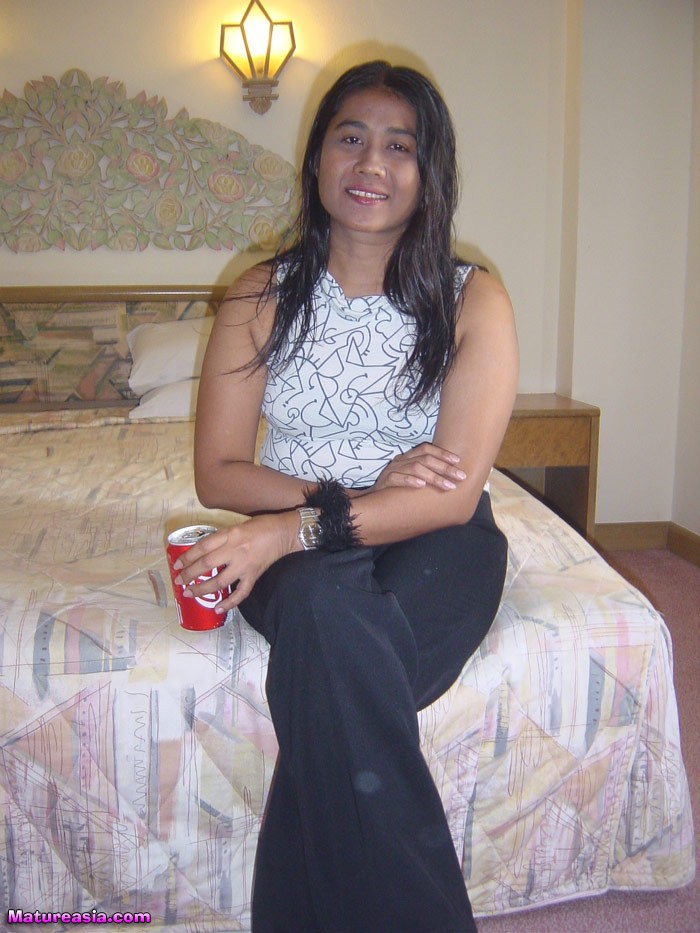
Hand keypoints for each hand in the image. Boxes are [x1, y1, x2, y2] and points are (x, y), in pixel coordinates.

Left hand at [172, 512, 295, 612]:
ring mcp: (245, 565)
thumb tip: (203, 551)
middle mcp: (236, 550)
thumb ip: (222, 538)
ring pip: (219, 581)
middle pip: (206, 565)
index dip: (187, 557)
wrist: (285, 532)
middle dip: (189, 574)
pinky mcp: (254, 575)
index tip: (177, 565)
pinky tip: (217, 609)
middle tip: (179, 581)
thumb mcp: (238, 525)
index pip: (202, 547)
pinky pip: (241, 593)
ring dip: (202, 589)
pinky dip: (229, 603)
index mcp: (230, 534)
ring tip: (190, 593)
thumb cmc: (261, 525)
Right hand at [373, 443, 466, 491]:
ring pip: (415, 467)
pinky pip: (397, 478)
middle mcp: (400, 460)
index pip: (426, 449)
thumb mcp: (412, 478)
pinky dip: (410, 480)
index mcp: (408, 457)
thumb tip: (451, 479)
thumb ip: (427, 475)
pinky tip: (422, 485)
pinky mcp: (384, 482)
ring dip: (434, 477)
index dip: (443, 453)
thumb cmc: (397, 490)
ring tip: (448, 485)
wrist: (373, 500)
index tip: (458, 461)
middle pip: (425, 459)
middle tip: (461, 476)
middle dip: (445, 468)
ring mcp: (392, 470)